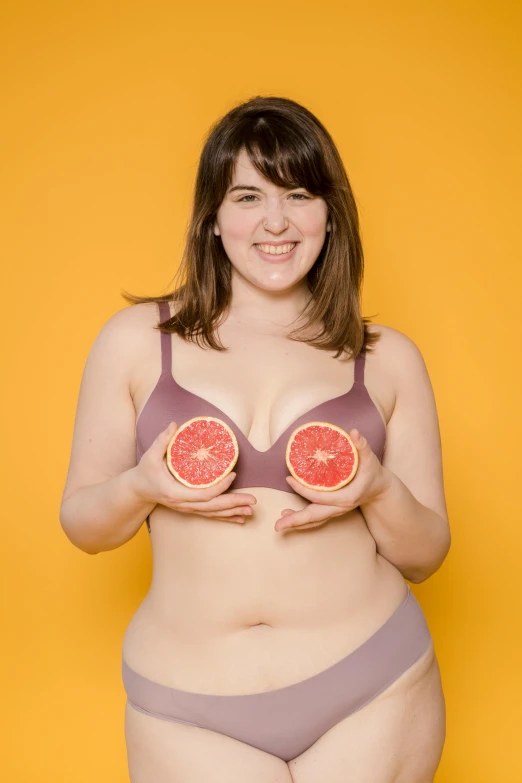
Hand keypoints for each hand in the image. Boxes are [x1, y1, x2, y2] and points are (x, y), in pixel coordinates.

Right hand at [131, 421, 256, 522]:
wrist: (138, 491)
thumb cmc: (145, 473)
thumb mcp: (150, 456)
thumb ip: (162, 440)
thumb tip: (174, 424)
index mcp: (175, 493)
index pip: (202, 495)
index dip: (219, 487)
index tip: (232, 475)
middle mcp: (184, 504)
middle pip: (212, 507)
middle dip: (233, 504)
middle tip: (253, 500)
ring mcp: (188, 508)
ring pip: (213, 513)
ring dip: (233, 512)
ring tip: (251, 510)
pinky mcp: (191, 508)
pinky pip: (211, 514)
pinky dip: (226, 516)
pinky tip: (240, 517)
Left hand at [274, 429, 391, 531]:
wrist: (381, 489)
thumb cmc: (374, 473)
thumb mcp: (370, 458)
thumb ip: (362, 445)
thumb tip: (353, 432)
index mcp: (346, 497)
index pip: (320, 497)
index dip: (303, 490)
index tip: (289, 479)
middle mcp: (340, 508)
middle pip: (315, 516)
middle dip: (296, 521)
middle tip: (277, 526)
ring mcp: (336, 511)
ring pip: (315, 520)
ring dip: (297, 522)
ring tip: (281, 522)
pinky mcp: (333, 510)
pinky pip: (316, 518)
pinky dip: (303, 519)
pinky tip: (290, 516)